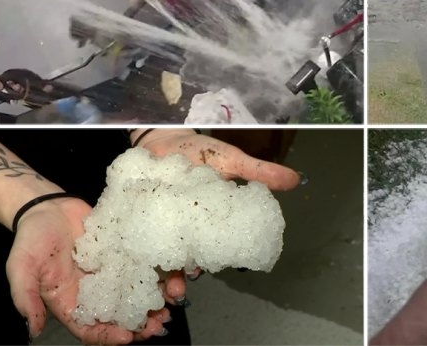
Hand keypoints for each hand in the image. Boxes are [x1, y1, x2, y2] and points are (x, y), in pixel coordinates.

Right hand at [7, 197, 168, 343]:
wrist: (47, 207)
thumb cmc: (30, 238)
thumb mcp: (20, 268)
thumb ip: (25, 297)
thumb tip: (32, 329)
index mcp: (71, 303)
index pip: (91, 329)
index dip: (109, 336)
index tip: (127, 336)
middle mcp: (96, 292)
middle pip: (121, 315)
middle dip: (141, 323)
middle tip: (158, 323)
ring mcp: (113, 273)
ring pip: (139, 293)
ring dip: (157, 300)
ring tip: (173, 301)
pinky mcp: (126, 254)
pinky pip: (146, 266)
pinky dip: (161, 273)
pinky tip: (174, 275)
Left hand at [133, 129, 301, 300]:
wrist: (164, 136)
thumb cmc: (200, 151)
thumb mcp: (232, 160)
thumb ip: (260, 172)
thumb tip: (296, 179)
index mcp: (207, 224)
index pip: (212, 251)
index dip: (213, 265)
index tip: (212, 273)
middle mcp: (183, 231)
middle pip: (181, 261)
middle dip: (181, 279)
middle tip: (179, 291)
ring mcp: (158, 226)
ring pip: (157, 257)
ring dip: (158, 275)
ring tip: (158, 286)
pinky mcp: (137, 218)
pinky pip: (132, 239)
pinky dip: (131, 252)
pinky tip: (130, 262)